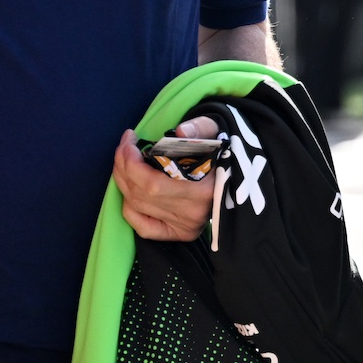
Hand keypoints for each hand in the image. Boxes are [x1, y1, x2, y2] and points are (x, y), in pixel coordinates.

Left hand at [112, 116, 218, 240]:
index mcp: (203, 190)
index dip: (131, 164)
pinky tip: (129, 188)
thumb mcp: (216, 132)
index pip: (153, 184)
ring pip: (137, 207)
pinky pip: (144, 228)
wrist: (239, 174)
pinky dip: (129, 208)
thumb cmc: (222, 150)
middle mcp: (192, 214)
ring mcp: (185, 227)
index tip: (129, 141)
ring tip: (124, 160)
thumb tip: (180, 132)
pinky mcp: (180, 234)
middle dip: (123, 167)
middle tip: (124, 146)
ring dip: (122, 181)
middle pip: (140, 195)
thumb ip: (199, 128)